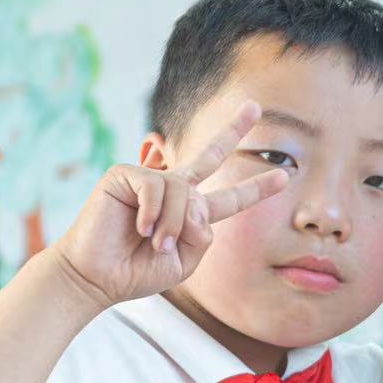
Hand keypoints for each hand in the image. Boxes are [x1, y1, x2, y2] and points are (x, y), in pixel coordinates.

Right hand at [51, 103, 286, 309]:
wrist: (98, 277)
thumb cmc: (137, 271)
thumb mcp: (185, 262)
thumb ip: (203, 236)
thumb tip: (199, 206)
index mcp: (191, 214)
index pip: (229, 198)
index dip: (256, 189)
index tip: (284, 176)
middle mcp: (173, 191)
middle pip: (210, 155)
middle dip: (233, 130)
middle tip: (255, 105)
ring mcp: (150, 180)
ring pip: (185, 192)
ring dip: (174, 225)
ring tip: (155, 243)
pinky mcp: (124, 175)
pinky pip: (157, 188)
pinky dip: (152, 214)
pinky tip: (138, 228)